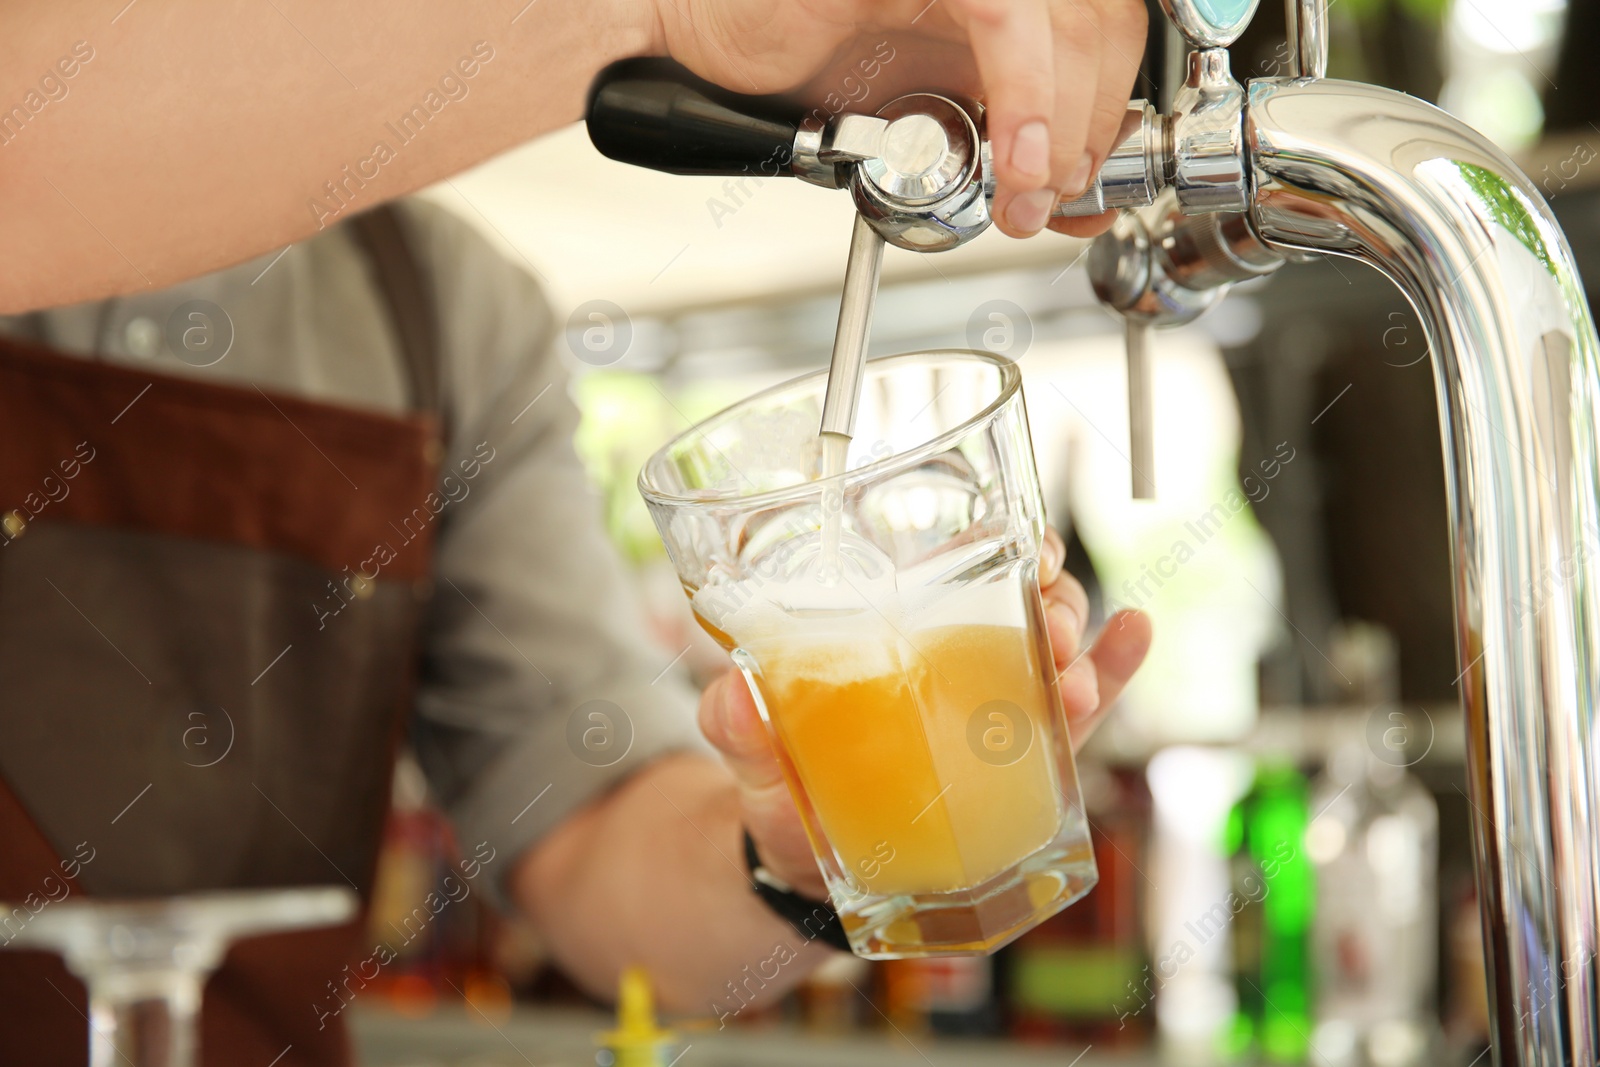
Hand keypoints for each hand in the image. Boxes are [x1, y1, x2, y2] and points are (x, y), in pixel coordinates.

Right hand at [641, 0, 1149, 238]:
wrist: (690, 43)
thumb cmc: (784, 68)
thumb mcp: (918, 126)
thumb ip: (1000, 149)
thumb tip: (1071, 201)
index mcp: (996, 2)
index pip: (1109, 31)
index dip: (1116, 112)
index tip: (1092, 186)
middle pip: (1108, 22)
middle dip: (1100, 128)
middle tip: (1056, 198)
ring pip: (1073, 18)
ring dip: (1072, 126)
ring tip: (1030, 194)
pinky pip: (1007, 14)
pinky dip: (1030, 98)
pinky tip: (1020, 162)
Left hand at [696, 524, 1152, 900]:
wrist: (804, 871)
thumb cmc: (783, 791)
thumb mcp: (752, 755)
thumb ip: (737, 724)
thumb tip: (730, 695)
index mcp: (894, 640)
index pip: (954, 573)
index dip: (998, 545)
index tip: (1024, 547)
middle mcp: (953, 660)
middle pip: (1022, 605)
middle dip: (1052, 603)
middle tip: (1050, 627)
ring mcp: (994, 709)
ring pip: (1059, 656)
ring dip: (1083, 649)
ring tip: (1076, 672)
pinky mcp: (1022, 763)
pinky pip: (1079, 715)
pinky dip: (1115, 670)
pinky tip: (1136, 635)